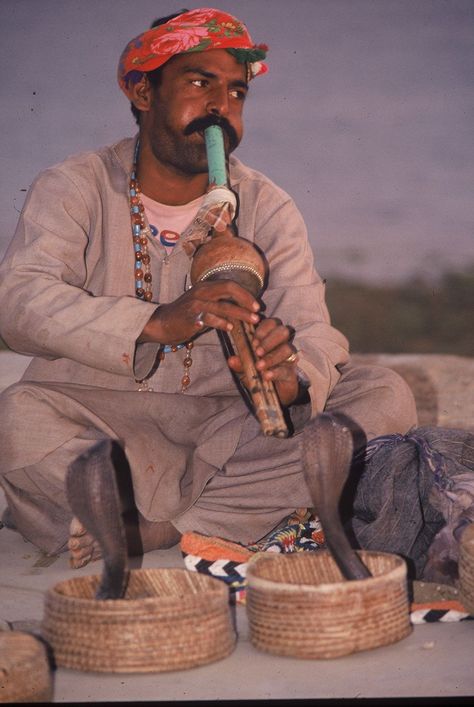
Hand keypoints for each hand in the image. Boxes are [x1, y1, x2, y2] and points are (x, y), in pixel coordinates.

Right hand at [138, 280, 260, 345]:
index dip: (245, 293)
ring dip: (240, 313)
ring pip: (222, 306)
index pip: (230, 284)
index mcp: (205, 286)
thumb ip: (220, 304)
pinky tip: (231, 328)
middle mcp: (201, 291)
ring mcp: (195, 304)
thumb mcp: (203, 305)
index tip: (257, 305)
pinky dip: (222, 323)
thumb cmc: (186, 316)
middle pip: (228, 289)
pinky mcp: (191, 317)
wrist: (162, 324)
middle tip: (257, 311)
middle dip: (246, 299)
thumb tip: (241, 309)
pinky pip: (209, 318)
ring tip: (252, 321)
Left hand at [227, 317, 299, 406]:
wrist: (270, 394)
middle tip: (257, 352)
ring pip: (287, 349)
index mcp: (270, 338)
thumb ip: (240, 364)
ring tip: (259, 366)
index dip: (263, 329)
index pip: (272, 323)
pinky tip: (266, 376)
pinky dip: (275, 372)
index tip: (253, 341)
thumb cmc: (258, 374)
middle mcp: (281, 344)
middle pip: (283, 331)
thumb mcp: (245, 369)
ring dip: (272, 356)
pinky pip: (286, 369)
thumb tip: (231, 360)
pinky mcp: (291, 372)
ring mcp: (288, 358)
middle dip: (269, 340)